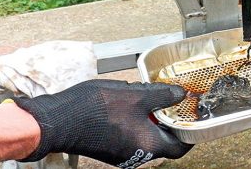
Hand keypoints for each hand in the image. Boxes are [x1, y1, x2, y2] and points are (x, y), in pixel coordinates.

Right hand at [14, 80, 191, 167]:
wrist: (57, 120)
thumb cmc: (96, 109)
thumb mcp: (137, 95)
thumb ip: (163, 95)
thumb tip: (181, 94)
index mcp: (149, 146)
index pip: (181, 146)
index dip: (190, 131)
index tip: (194, 117)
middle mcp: (137, 155)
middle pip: (163, 141)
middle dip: (169, 120)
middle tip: (173, 102)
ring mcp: (121, 153)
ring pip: (145, 136)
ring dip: (151, 118)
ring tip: (150, 97)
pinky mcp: (108, 148)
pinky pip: (130, 136)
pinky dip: (136, 121)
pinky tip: (130, 102)